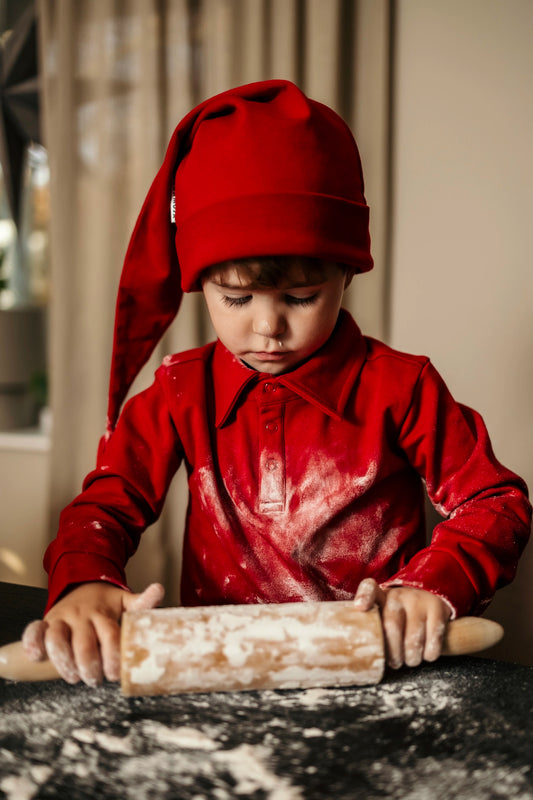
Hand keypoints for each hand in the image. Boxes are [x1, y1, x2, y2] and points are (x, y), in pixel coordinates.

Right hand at [21, 581, 164, 686]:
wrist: (82, 586)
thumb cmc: (106, 604)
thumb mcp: (124, 601)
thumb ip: (141, 603)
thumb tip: (159, 590)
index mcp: (103, 612)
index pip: (109, 634)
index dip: (112, 655)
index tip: (115, 674)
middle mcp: (81, 615)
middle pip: (84, 642)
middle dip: (89, 664)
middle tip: (95, 680)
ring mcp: (61, 618)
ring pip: (57, 638)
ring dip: (64, 661)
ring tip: (74, 678)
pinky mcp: (45, 622)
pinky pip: (34, 630)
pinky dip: (32, 643)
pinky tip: (37, 657)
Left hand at [353, 578, 450, 668]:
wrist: (429, 599)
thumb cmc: (399, 615)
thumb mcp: (383, 613)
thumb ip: (372, 627)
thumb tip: (362, 654)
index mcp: (381, 596)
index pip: (369, 588)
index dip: (364, 596)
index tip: (360, 607)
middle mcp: (399, 595)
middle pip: (392, 625)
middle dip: (393, 652)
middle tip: (395, 662)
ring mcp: (419, 601)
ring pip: (413, 637)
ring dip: (412, 657)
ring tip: (410, 660)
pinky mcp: (437, 609)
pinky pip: (434, 639)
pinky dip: (429, 653)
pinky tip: (426, 653)